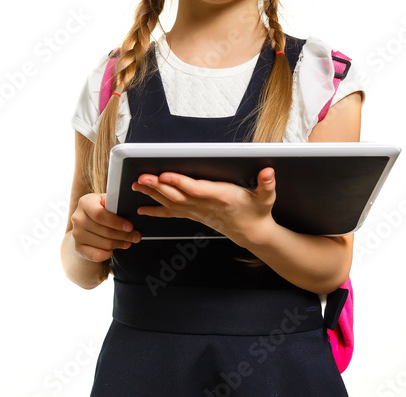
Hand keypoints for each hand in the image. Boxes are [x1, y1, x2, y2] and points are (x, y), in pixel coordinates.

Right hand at [69, 192, 141, 262]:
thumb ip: (114, 204)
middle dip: (124, 235)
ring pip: (104, 244)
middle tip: (136, 236)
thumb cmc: (100, 210)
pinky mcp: (78, 247)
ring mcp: (76, 234)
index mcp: (85, 203)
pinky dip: (107, 254)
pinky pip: (96, 255)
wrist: (85, 223)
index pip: (100, 215)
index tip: (130, 227)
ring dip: (119, 244)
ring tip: (128, 242)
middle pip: (105, 231)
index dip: (117, 222)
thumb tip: (128, 209)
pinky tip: (113, 250)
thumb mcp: (106, 202)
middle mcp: (78, 218)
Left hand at [131, 168, 277, 245]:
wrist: (252, 233)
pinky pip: (171, 213)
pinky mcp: (193, 215)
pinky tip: (141, 209)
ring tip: (136, 186)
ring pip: (171, 202)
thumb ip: (267, 184)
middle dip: (158, 187)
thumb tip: (268, 172)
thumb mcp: (266, 198)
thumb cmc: (257, 212)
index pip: (196, 189)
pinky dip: (155, 210)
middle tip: (141, 178)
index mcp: (220, 197)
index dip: (180, 182)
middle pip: (177, 195)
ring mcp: (197, 212)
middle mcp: (205, 205)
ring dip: (152, 194)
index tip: (165, 175)